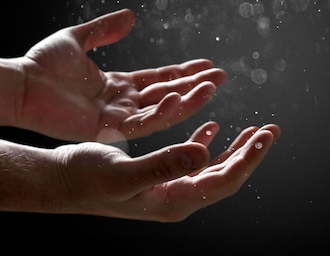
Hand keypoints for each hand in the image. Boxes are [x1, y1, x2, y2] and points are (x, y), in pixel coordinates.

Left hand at [17, 9, 226, 141]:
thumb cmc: (42, 64)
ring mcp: (117, 118)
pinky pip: (142, 122)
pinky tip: (178, 96)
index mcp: (118, 85)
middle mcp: (123, 104)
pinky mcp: (108, 128)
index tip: (208, 65)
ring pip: (162, 111)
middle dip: (195, 86)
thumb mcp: (78, 38)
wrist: (20, 82)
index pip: (159, 79)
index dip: (183, 73)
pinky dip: (161, 112)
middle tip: (221, 76)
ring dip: (188, 100)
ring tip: (211, 86)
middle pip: (168, 95)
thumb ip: (105, 29)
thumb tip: (132, 15)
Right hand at [54, 121, 280, 220]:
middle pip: (224, 175)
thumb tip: (206, 154)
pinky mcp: (159, 177)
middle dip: (250, 153)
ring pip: (211, 168)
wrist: (59, 182)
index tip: (265, 136)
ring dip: (234, 149)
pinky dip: (205, 143)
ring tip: (254, 131)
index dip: (248, 159)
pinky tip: (213, 129)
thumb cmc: (86, 178)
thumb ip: (165, 164)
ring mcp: (168, 189)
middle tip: (270, 130)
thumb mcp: (124, 172)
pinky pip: (192, 161)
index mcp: (173, 200)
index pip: (223, 180)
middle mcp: (176, 198)